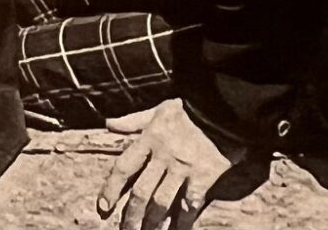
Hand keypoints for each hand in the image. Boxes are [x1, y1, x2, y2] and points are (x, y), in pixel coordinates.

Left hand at [98, 99, 243, 229]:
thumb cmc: (189, 111)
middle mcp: (164, 155)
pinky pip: (188, 206)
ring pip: (161, 203)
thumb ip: (134, 121)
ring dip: (151, 223)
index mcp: (150, 138)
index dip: (111, 189)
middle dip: (131, 215)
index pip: (124, 167)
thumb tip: (109, 124)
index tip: (103, 207)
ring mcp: (183, 168)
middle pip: (141, 192)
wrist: (224, 109)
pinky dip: (181, 223)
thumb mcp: (159, 110)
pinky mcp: (202, 178)